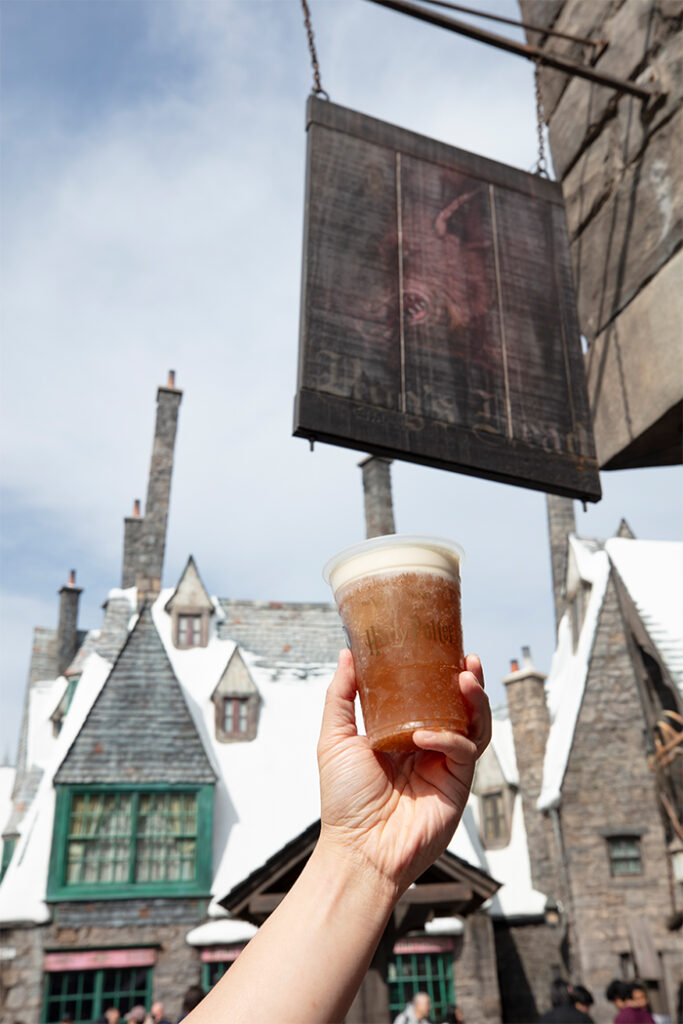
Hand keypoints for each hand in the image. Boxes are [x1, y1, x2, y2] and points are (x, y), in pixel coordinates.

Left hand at [316, 650, 490, 897]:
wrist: (358, 849)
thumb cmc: (344, 800)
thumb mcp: (334, 739)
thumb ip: (341, 696)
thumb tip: (347, 653)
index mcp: (404, 734)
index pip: (431, 697)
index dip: (441, 673)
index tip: (445, 648)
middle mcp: (429, 748)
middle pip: (461, 708)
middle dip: (471, 683)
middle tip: (468, 661)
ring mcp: (445, 766)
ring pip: (474, 726)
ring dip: (476, 702)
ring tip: (467, 679)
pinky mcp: (456, 786)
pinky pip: (463, 752)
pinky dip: (449, 738)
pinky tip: (426, 735)